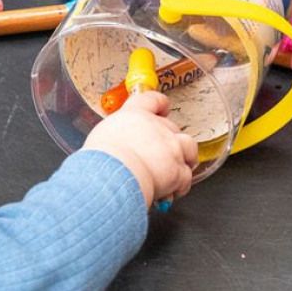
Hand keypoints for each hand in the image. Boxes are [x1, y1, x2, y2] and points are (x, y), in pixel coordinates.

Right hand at [83, 92, 196, 208]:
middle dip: (168, 140)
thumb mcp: (103, 137)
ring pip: (188, 148)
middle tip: (159, 154)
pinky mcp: (179, 171)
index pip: (152, 100)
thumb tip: (117, 145)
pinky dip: (179, 185)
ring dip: (184, 158)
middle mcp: (157, 127)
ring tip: (175, 169)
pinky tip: (170, 191)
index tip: (162, 108)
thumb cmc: (103, 158)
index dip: (160, 104)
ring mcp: (172, 148)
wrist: (115, 175)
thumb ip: (117, 136)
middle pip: (172, 127)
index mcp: (135, 115)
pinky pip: (186, 177)